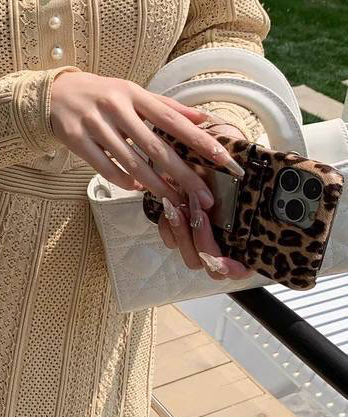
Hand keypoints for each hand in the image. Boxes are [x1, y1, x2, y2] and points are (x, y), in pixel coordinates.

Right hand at [49, 72, 244, 209]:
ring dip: (155, 185)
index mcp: (134, 94)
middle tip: (202, 196)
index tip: (221, 158)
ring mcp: (94, 124)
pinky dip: (124, 182)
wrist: (56, 93)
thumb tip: (204, 119)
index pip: (172, 120)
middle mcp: (115, 107)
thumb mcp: (134, 93)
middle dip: (183, 175)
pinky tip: (137, 188)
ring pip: (131, 163)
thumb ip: (168, 107)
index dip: (198, 140)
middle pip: (155, 148)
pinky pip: (105, 169)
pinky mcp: (76, 140)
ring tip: (174, 199)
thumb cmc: (103, 95)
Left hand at [156, 122, 252, 278]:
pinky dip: (168, 227)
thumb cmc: (226, 160)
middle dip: (203, 242)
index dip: (234, 269)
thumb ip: (244, 177)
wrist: (202, 147)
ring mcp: (202, 239)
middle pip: (212, 267)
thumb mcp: (238, 164)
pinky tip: (169, 205)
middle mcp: (225, 244)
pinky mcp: (181, 230)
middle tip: (200, 215)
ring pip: (190, 256)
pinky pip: (171, 241)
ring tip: (179, 206)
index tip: (223, 259)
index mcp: (247, 236)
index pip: (243, 268)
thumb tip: (248, 180)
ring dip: (183, 233)